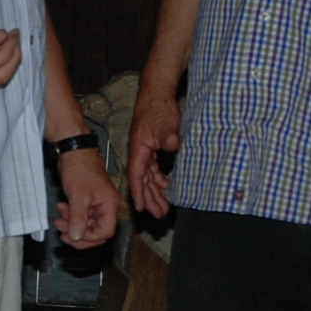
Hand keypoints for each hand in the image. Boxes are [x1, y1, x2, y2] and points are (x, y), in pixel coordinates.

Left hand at [52, 145, 118, 249]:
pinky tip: (61, 209)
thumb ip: (78, 219)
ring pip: (86, 224)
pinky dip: (70, 215)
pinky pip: (80, 214)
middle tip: (63, 233)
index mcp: (110, 204)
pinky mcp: (87, 199)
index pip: (106, 231)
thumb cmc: (80, 167)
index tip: (74, 236)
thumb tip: (76, 237)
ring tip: (59, 220)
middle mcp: (106, 205)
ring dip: (71, 224)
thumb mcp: (78, 196)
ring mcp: (96, 203)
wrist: (73, 150)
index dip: (90, 237)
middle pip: (96, 231)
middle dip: (78, 233)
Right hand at [129, 77, 182, 218]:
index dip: (139, 193)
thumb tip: (172, 145)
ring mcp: (145, 152)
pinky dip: (159, 180)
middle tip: (159, 215)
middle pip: (143, 181)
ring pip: (149, 177)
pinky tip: (166, 188)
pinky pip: (153, 170)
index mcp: (139, 149)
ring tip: (163, 208)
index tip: (141, 208)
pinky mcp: (151, 149)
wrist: (157, 95)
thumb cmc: (158, 108)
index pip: (137, 175)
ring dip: (155, 193)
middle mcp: (140, 153)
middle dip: (150, 199)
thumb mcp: (165, 123)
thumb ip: (168, 136)